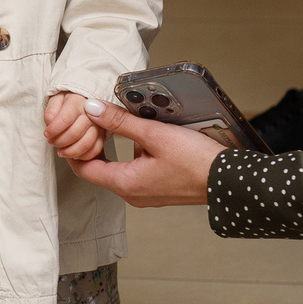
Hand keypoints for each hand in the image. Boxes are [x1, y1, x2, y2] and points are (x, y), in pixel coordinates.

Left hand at [43, 91, 104, 162]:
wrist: (83, 100)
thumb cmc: (68, 101)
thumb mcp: (56, 99)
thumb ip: (51, 111)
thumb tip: (51, 123)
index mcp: (78, 101)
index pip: (65, 118)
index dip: (54, 129)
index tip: (47, 134)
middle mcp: (91, 113)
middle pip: (75, 133)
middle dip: (59, 141)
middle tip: (51, 142)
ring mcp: (99, 124)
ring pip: (86, 143)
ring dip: (70, 151)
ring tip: (61, 151)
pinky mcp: (102, 134)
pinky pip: (96, 149)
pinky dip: (84, 156)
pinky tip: (74, 155)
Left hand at [64, 95, 224, 206]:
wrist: (229, 181)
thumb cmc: (196, 161)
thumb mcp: (155, 135)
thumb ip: (121, 122)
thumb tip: (92, 109)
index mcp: (126, 184)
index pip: (84, 169)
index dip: (73, 149)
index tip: (74, 129)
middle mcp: (132, 194)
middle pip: (99, 170)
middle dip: (94, 146)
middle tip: (93, 123)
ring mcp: (146, 195)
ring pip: (118, 170)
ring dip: (115, 149)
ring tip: (117, 123)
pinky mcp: (159, 190)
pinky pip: (135, 172)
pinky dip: (132, 155)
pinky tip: (145, 137)